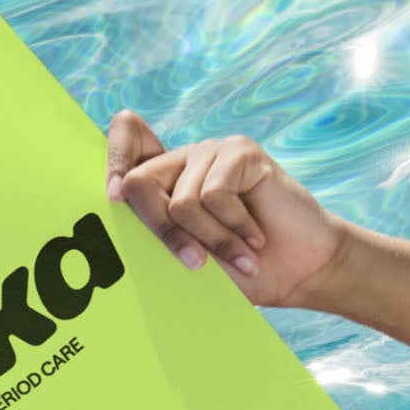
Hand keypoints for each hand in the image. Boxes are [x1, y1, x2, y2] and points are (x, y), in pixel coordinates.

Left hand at [104, 109, 352, 310]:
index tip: (113, 198)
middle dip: (164, 234)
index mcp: (163, 181)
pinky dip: (232, 228)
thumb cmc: (236, 273)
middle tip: (197, 263)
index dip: (113, 159)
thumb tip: (115, 206)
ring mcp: (211, 152)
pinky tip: (254, 238)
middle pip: (138, 183)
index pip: (125, 135)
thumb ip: (152, 233)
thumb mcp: (184, 259)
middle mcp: (183, 160)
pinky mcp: (240, 152)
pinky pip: (213, 195)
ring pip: (181, 202)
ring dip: (210, 241)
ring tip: (238, 255)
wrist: (296, 272)